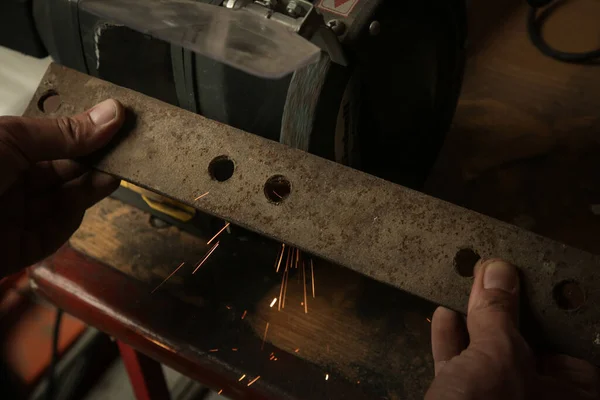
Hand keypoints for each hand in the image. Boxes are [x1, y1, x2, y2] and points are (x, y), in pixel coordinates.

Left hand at [0, 99, 123, 276]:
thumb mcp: (10, 141)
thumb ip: (64, 132)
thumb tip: (115, 111)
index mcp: (0, 149)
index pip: (50, 137)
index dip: (83, 128)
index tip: (118, 119)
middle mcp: (9, 180)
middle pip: (62, 167)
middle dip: (94, 156)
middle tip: (130, 145)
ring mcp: (15, 214)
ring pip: (64, 197)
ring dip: (93, 181)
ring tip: (120, 167)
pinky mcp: (23, 246)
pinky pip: (58, 227)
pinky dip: (79, 210)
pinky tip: (100, 188)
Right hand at [426, 259, 598, 398]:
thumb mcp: (496, 354)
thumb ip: (498, 314)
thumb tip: (499, 271)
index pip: (573, 359)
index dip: (548, 323)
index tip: (524, 291)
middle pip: (526, 356)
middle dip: (504, 319)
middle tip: (490, 284)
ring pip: (491, 363)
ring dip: (474, 327)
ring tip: (462, 294)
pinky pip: (463, 373)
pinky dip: (452, 345)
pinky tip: (441, 318)